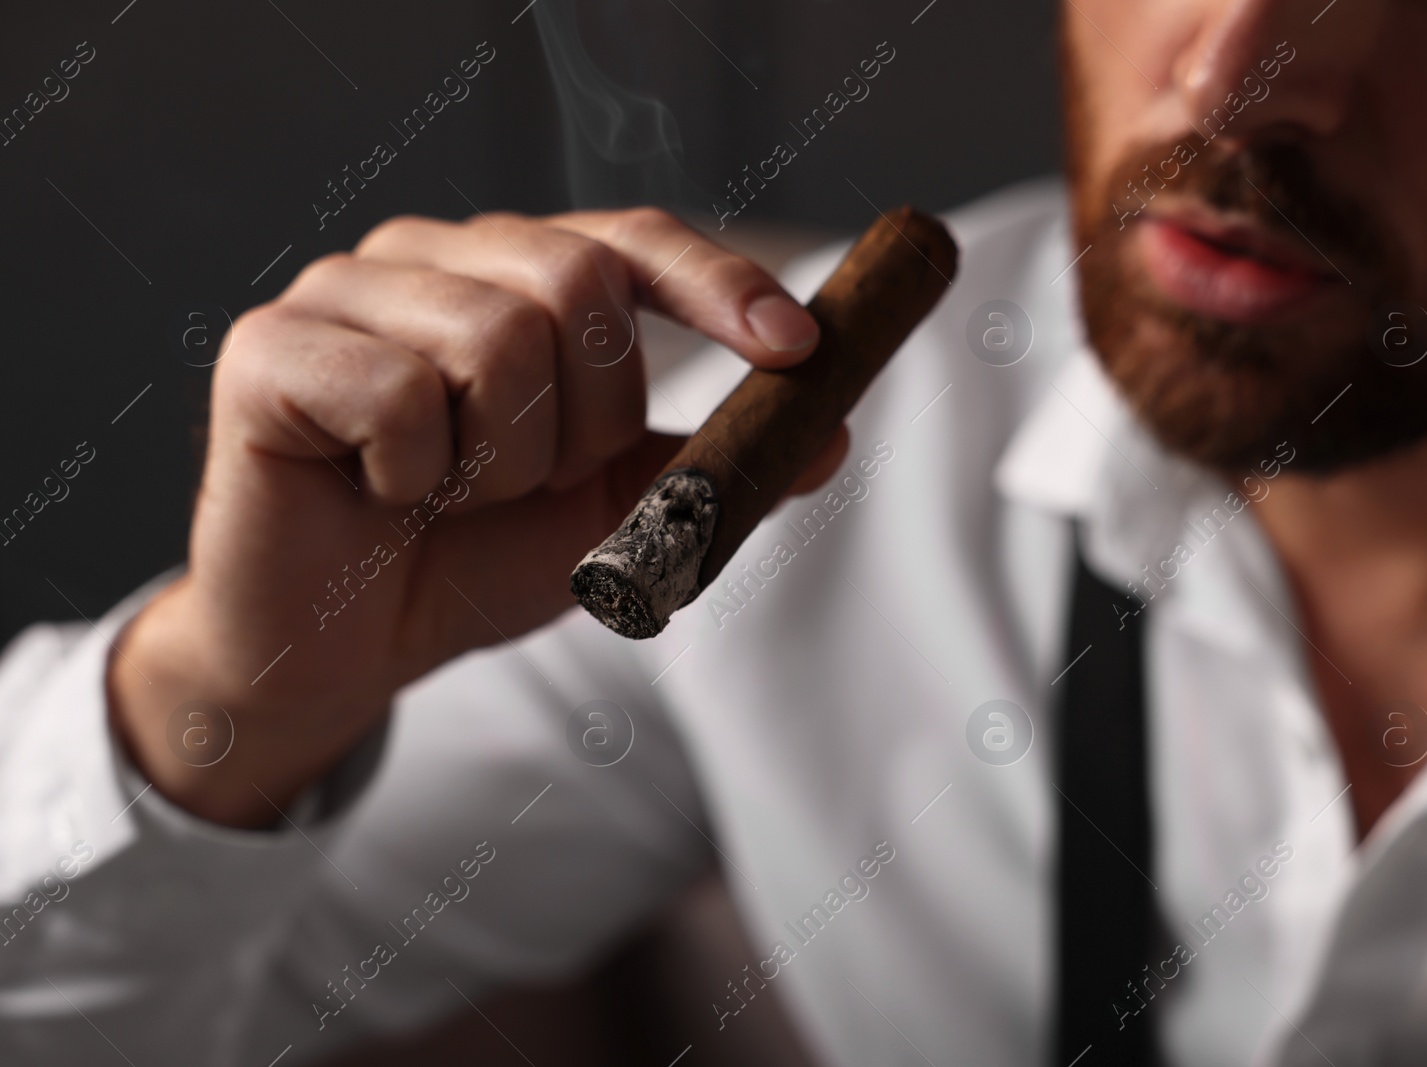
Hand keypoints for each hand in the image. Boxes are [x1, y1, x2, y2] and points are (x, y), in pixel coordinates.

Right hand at [109, 208, 845, 825]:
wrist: (343, 652)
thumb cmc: (471, 561)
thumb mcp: (615, 520)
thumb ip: (707, 471)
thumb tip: (830, 437)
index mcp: (515, 277)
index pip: (632, 240)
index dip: (718, 283)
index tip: (796, 347)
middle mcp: (432, 259)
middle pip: (575, 279)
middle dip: (591, 416)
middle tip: (532, 482)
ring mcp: (344, 291)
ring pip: (495, 339)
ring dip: (504, 461)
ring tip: (450, 494)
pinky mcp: (269, 349)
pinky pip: (399, 396)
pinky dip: (417, 476)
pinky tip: (380, 494)